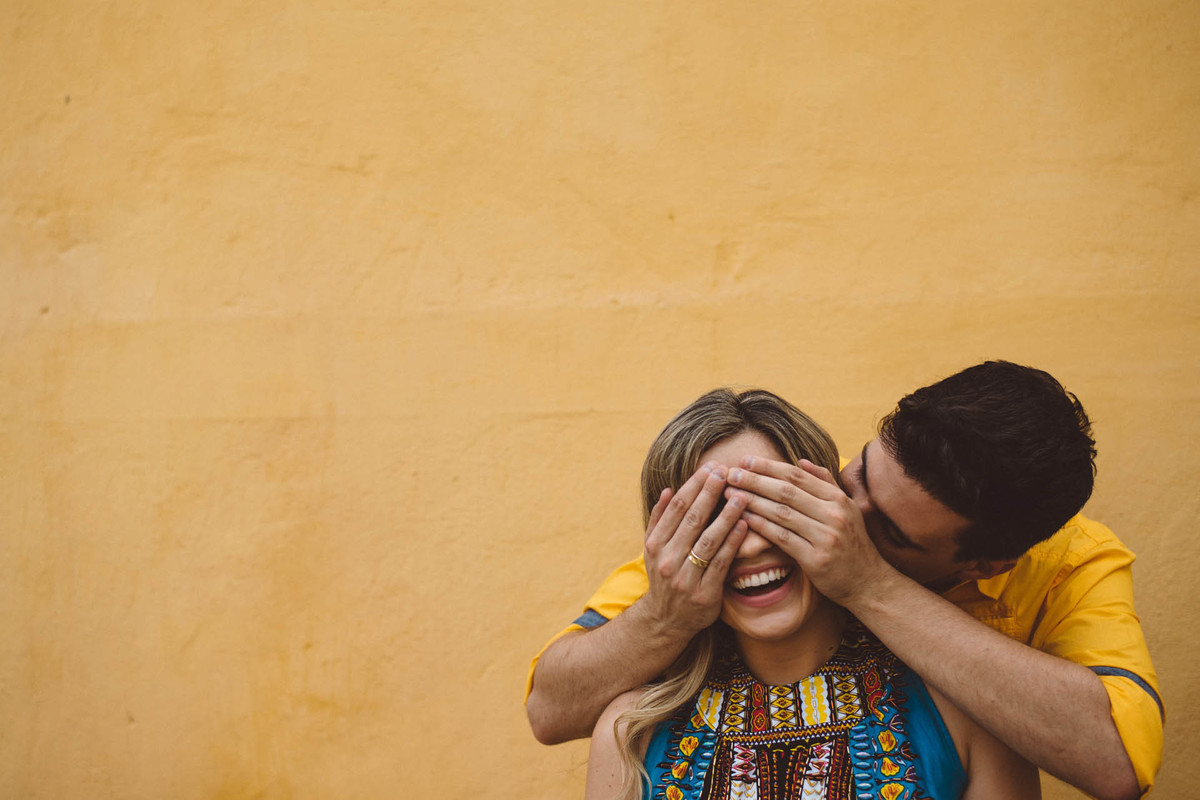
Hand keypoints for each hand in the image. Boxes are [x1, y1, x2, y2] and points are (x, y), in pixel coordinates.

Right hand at [640, 463, 748, 639]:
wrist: (664, 620)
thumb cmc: (664, 577)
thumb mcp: (654, 548)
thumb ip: (660, 519)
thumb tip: (669, 489)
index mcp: (655, 545)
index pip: (676, 508)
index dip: (694, 486)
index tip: (711, 468)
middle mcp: (667, 560)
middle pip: (692, 520)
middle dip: (710, 493)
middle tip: (726, 471)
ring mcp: (685, 578)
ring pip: (708, 540)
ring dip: (725, 516)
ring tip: (741, 495)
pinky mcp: (704, 594)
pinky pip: (721, 563)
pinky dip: (732, 543)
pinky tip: (744, 525)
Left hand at [726, 457, 891, 605]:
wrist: (867, 582)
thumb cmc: (852, 543)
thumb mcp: (847, 509)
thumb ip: (825, 483)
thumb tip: (802, 460)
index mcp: (839, 499)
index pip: (798, 476)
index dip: (769, 467)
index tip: (746, 460)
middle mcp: (834, 515)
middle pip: (786, 492)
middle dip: (755, 480)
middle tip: (731, 473)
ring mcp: (826, 537)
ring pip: (781, 513)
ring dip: (753, 501)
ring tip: (730, 494)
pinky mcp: (816, 559)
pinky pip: (782, 538)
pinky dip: (761, 526)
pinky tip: (744, 518)